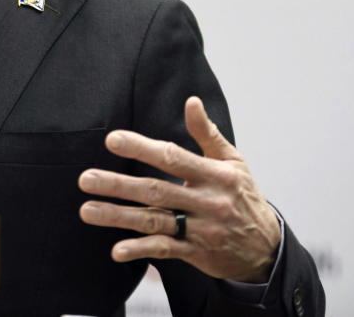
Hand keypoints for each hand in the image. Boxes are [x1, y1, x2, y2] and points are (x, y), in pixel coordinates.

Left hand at [78, 96, 280, 282]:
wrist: (267, 248)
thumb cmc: (243, 196)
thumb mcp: (233, 162)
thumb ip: (207, 133)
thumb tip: (191, 101)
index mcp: (215, 175)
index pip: (172, 158)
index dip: (142, 148)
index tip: (113, 140)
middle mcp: (206, 202)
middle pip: (156, 191)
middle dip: (119, 185)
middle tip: (86, 179)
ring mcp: (200, 229)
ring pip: (153, 221)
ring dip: (118, 216)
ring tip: (87, 210)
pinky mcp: (195, 252)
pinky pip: (164, 250)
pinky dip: (140, 250)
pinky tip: (116, 250)